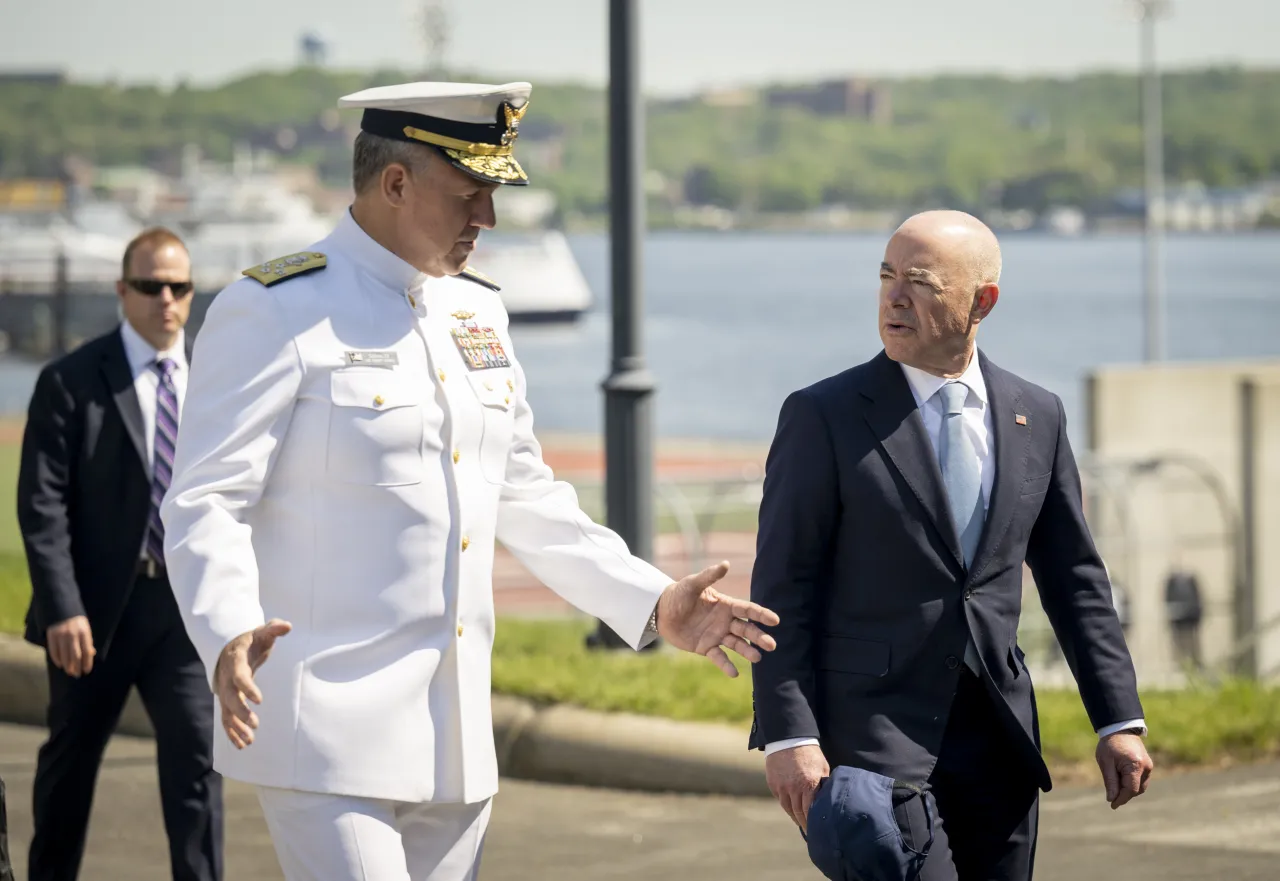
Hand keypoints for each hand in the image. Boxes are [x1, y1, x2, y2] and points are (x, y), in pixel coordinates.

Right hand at [47, 615, 94, 676]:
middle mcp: (73, 635)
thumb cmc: (77, 621)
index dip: (87, 663)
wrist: (62, 608)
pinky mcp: (52, 636)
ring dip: (67, 666)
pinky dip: (57, 660)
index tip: (86, 671)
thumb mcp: (86, 628)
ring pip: (64, 656)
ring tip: (69, 672)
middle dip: (76, 667)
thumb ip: (88, 641)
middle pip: (75, 656)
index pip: (87, 652)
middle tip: (77, 675)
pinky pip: (54, 651)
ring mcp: (61, 636)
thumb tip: (91, 654)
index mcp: (84, 633)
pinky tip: (60, 664)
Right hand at [213, 619, 291, 748]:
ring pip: (226, 711)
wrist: (231, 646)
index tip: (259, 699)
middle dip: (240, 712)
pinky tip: (241, 745)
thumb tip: (287, 626)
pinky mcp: (226, 700)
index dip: (247, 687)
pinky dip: (231, 732)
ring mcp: (224, 690)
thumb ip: (274, 629)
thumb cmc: (251, 640)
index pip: (239, 675)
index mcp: (235, 660)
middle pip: (229, 697)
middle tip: (255, 723)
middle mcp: (226, 677)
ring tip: (249, 741)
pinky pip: (226, 718)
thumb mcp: (262, 632)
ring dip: (236, 727)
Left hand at [655, 561, 779, 676]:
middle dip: (759, 637)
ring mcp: (717, 635)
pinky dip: (726, 665)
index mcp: (725, 605)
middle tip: (771, 645)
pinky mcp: (706, 648)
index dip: (761, 615)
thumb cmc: (678, 594)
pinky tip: (734, 673)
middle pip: (746, 629)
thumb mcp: (692, 584)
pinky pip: (719, 657)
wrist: (661, 611)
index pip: (747, 610)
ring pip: (736, 644)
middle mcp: (725, 621)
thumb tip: (726, 564)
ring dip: (747, 651)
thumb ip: (709, 576)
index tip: (775, 621)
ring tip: (757, 658)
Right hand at [766, 744, 829, 831]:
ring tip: (800, 821)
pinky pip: (780, 799)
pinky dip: (786, 804)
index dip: (812, 823)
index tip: (816, 831)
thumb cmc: (810, 753)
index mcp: (809, 784)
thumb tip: (828, 800)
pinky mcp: (772, 783)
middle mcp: (793, 788)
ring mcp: (781, 786)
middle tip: (809, 831)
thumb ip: (824, 784)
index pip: (810, 812)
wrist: (789, 738)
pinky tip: (791, 807)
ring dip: (794, 816)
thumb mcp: (822, 767)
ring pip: (787, 808)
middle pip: (798, 813)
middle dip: (804, 824)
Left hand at [1096, 731, 1152, 808]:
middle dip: (1125, 795)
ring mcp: (1148, 766)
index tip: (1112, 805)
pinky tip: (1121, 780)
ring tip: (1115, 785)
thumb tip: (1112, 799)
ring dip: (1129, 790)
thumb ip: (1110, 781)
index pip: (1130, 790)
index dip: (1121, 799)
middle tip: (1111, 797)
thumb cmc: (1110, 744)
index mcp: (1135, 766)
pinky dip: (1132, 783)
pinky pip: (1141, 780)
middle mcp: (1146, 767)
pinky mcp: (1148, 765)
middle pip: (1136, 790)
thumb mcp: (1106, 762)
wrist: (1119, 728)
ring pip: (1140, 787)